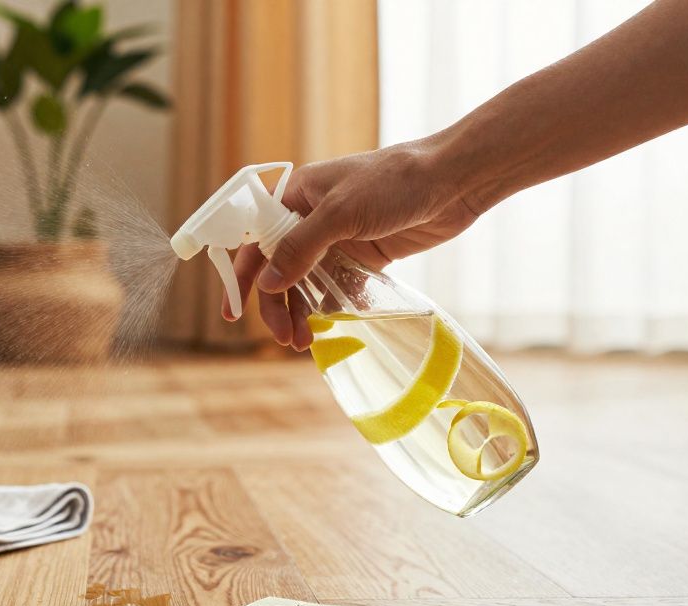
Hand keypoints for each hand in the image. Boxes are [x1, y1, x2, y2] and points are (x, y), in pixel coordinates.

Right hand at [221, 141, 480, 349]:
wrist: (454, 181)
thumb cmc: (394, 182)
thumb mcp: (341, 213)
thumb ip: (300, 248)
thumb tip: (266, 283)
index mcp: (296, 197)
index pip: (255, 240)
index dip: (242, 277)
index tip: (232, 313)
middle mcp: (312, 218)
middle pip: (279, 269)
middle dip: (277, 305)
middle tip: (285, 337)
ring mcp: (339, 239)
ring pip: (308, 283)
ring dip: (303, 313)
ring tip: (305, 343)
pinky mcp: (365, 256)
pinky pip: (338, 288)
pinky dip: (332, 309)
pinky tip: (331, 329)